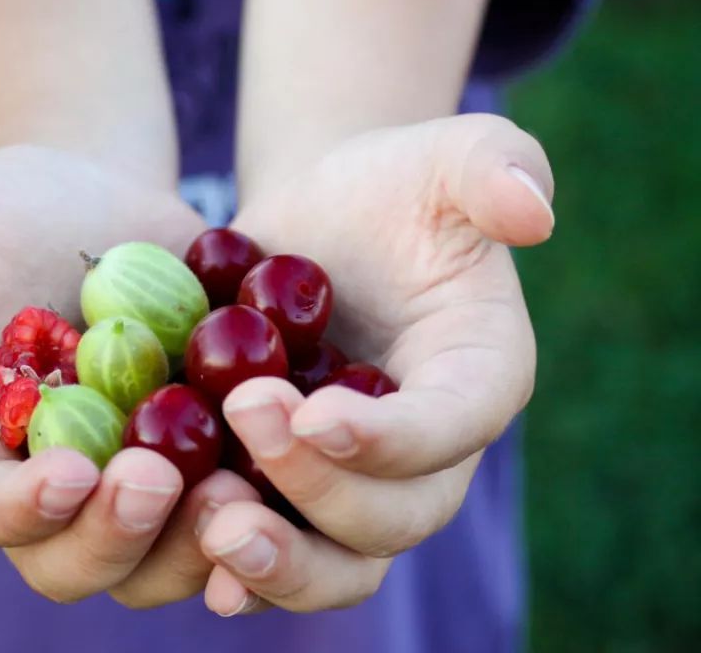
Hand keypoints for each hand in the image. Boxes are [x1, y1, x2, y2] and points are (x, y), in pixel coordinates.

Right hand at [0, 145, 259, 606]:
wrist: (105, 199)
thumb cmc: (4, 205)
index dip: (16, 508)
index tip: (71, 471)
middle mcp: (44, 481)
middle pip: (67, 559)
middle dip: (111, 538)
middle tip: (159, 479)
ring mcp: (124, 483)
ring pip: (152, 564)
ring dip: (192, 546)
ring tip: (233, 488)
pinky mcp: (197, 465)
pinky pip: (224, 524)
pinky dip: (254, 522)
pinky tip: (291, 487)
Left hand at [197, 114, 554, 614]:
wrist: (318, 224)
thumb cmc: (389, 187)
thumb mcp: (443, 154)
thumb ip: (496, 165)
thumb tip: (531, 210)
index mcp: (479, 377)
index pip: (451, 428)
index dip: (390, 438)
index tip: (314, 413)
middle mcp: (429, 452)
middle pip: (393, 516)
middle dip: (321, 490)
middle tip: (247, 425)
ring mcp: (359, 481)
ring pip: (341, 561)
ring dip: (281, 562)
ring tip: (211, 524)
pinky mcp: (294, 487)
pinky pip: (280, 552)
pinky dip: (241, 569)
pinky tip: (192, 554)